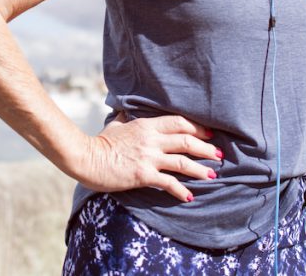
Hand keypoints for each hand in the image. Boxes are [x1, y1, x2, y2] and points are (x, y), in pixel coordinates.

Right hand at [73, 111, 221, 202]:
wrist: (86, 158)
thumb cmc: (100, 142)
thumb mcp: (115, 125)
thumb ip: (125, 118)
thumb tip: (124, 110)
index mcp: (146, 125)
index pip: (179, 123)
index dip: (197, 128)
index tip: (209, 134)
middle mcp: (151, 139)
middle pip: (186, 141)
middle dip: (206, 148)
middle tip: (219, 155)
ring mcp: (148, 157)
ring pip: (182, 162)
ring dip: (200, 169)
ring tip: (213, 174)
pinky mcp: (143, 174)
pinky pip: (168, 182)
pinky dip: (180, 190)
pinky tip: (189, 196)